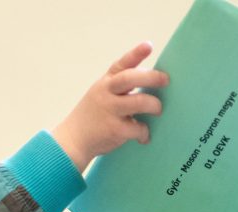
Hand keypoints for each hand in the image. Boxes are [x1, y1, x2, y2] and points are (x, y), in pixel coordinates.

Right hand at [52, 42, 168, 171]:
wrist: (72, 140)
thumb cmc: (93, 115)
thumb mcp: (100, 94)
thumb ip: (120, 86)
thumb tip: (152, 82)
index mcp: (105, 83)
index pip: (121, 64)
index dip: (136, 54)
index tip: (148, 45)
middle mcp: (106, 93)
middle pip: (130, 78)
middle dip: (151, 78)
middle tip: (165, 80)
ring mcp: (109, 111)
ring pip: (139, 102)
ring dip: (153, 105)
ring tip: (157, 109)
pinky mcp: (114, 129)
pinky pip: (137, 127)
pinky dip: (143, 132)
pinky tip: (143, 135)